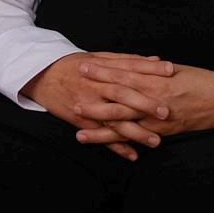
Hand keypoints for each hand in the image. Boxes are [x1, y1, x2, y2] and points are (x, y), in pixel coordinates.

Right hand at [22, 51, 165, 160]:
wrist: (42, 76)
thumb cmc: (74, 65)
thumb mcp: (98, 57)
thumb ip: (126, 60)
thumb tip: (155, 60)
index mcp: (102, 69)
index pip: (130, 67)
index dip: (150, 69)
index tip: (171, 71)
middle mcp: (96, 87)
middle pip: (123, 95)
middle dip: (145, 104)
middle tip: (166, 112)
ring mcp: (89, 106)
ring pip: (114, 120)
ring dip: (135, 132)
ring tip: (155, 140)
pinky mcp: (82, 122)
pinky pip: (101, 136)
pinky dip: (116, 146)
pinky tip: (133, 155)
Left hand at [71, 55, 213, 144]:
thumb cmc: (203, 81)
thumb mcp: (176, 71)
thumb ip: (153, 72)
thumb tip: (133, 68)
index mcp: (157, 77)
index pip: (124, 73)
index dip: (103, 70)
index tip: (85, 65)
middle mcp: (156, 97)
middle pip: (119, 96)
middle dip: (95, 95)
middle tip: (73, 93)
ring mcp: (160, 117)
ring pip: (125, 119)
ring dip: (100, 121)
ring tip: (79, 122)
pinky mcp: (165, 131)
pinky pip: (139, 136)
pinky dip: (122, 141)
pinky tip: (108, 144)